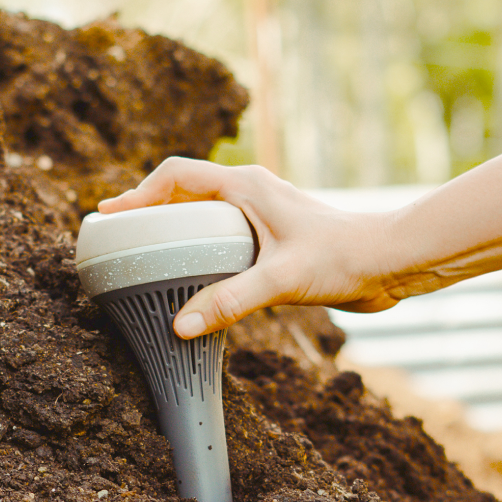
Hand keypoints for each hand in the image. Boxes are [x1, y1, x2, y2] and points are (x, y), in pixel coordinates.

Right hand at [97, 158, 402, 338]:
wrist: (391, 262)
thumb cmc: (344, 257)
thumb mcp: (281, 279)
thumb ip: (230, 301)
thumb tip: (179, 327)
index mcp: (246, 186)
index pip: (176, 175)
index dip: (138, 194)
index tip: (110, 216)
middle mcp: (251, 194)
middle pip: (185, 192)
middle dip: (150, 212)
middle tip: (119, 239)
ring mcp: (263, 216)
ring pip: (205, 216)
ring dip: (175, 232)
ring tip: (146, 260)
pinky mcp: (275, 240)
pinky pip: (224, 239)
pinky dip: (200, 252)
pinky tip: (194, 282)